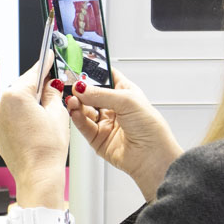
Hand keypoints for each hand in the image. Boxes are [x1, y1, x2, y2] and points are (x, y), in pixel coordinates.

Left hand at [0, 56, 71, 205]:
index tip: (48, 57)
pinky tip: (35, 128)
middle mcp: (0, 106)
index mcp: (15, 96)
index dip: (44, 65)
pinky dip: (22, 119)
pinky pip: (11, 119)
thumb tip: (51, 85)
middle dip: (37, 89)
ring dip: (29, 106)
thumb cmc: (47, 149)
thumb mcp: (57, 114)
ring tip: (46, 116)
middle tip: (54, 90)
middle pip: (22, 89)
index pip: (32, 73)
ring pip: (16, 105)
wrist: (37, 176)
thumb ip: (52, 93)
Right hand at [64, 73, 182, 201]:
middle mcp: (114, 107)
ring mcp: (105, 123)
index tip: (79, 67)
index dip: (94, 72)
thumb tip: (80, 88)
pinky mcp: (98, 138)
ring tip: (73, 100)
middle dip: (81, 89)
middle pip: (91, 94)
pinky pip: (83, 125)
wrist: (152, 156)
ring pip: (84, 109)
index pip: (106, 77)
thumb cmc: (151, 128)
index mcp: (125, 93)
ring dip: (77, 103)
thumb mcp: (127, 101)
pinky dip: (77, 118)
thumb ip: (101, 94)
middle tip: (72, 85)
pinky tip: (75, 112)